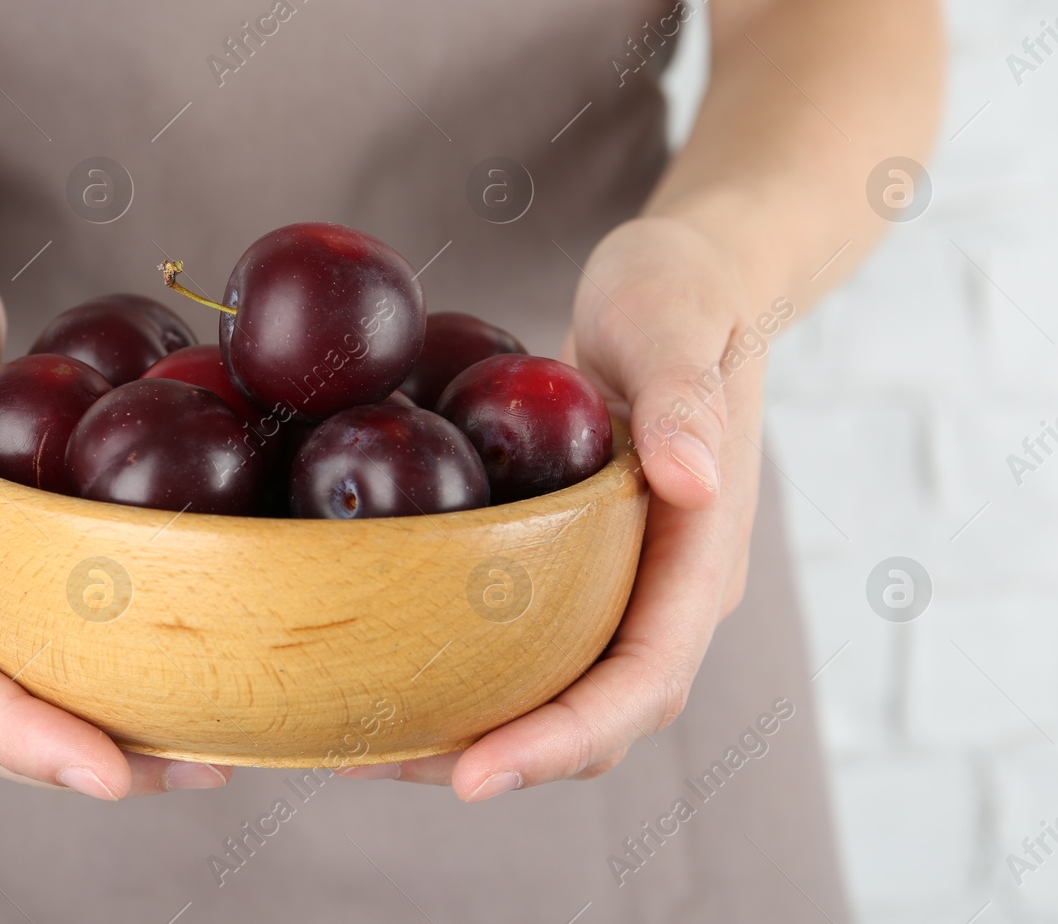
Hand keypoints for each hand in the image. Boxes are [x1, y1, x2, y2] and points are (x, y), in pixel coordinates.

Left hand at [351, 217, 766, 797]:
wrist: (684, 282)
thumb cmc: (683, 294)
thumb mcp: (680, 326)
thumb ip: (689, 401)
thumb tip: (691, 482)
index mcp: (702, 560)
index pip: (642, 682)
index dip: (561, 739)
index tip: (473, 774)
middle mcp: (664, 594)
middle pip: (588, 717)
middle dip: (493, 758)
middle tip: (373, 764)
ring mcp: (620, 585)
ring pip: (550, 695)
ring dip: (462, 731)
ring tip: (355, 743)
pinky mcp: (573, 566)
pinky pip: (520, 644)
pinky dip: (456, 672)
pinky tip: (377, 661)